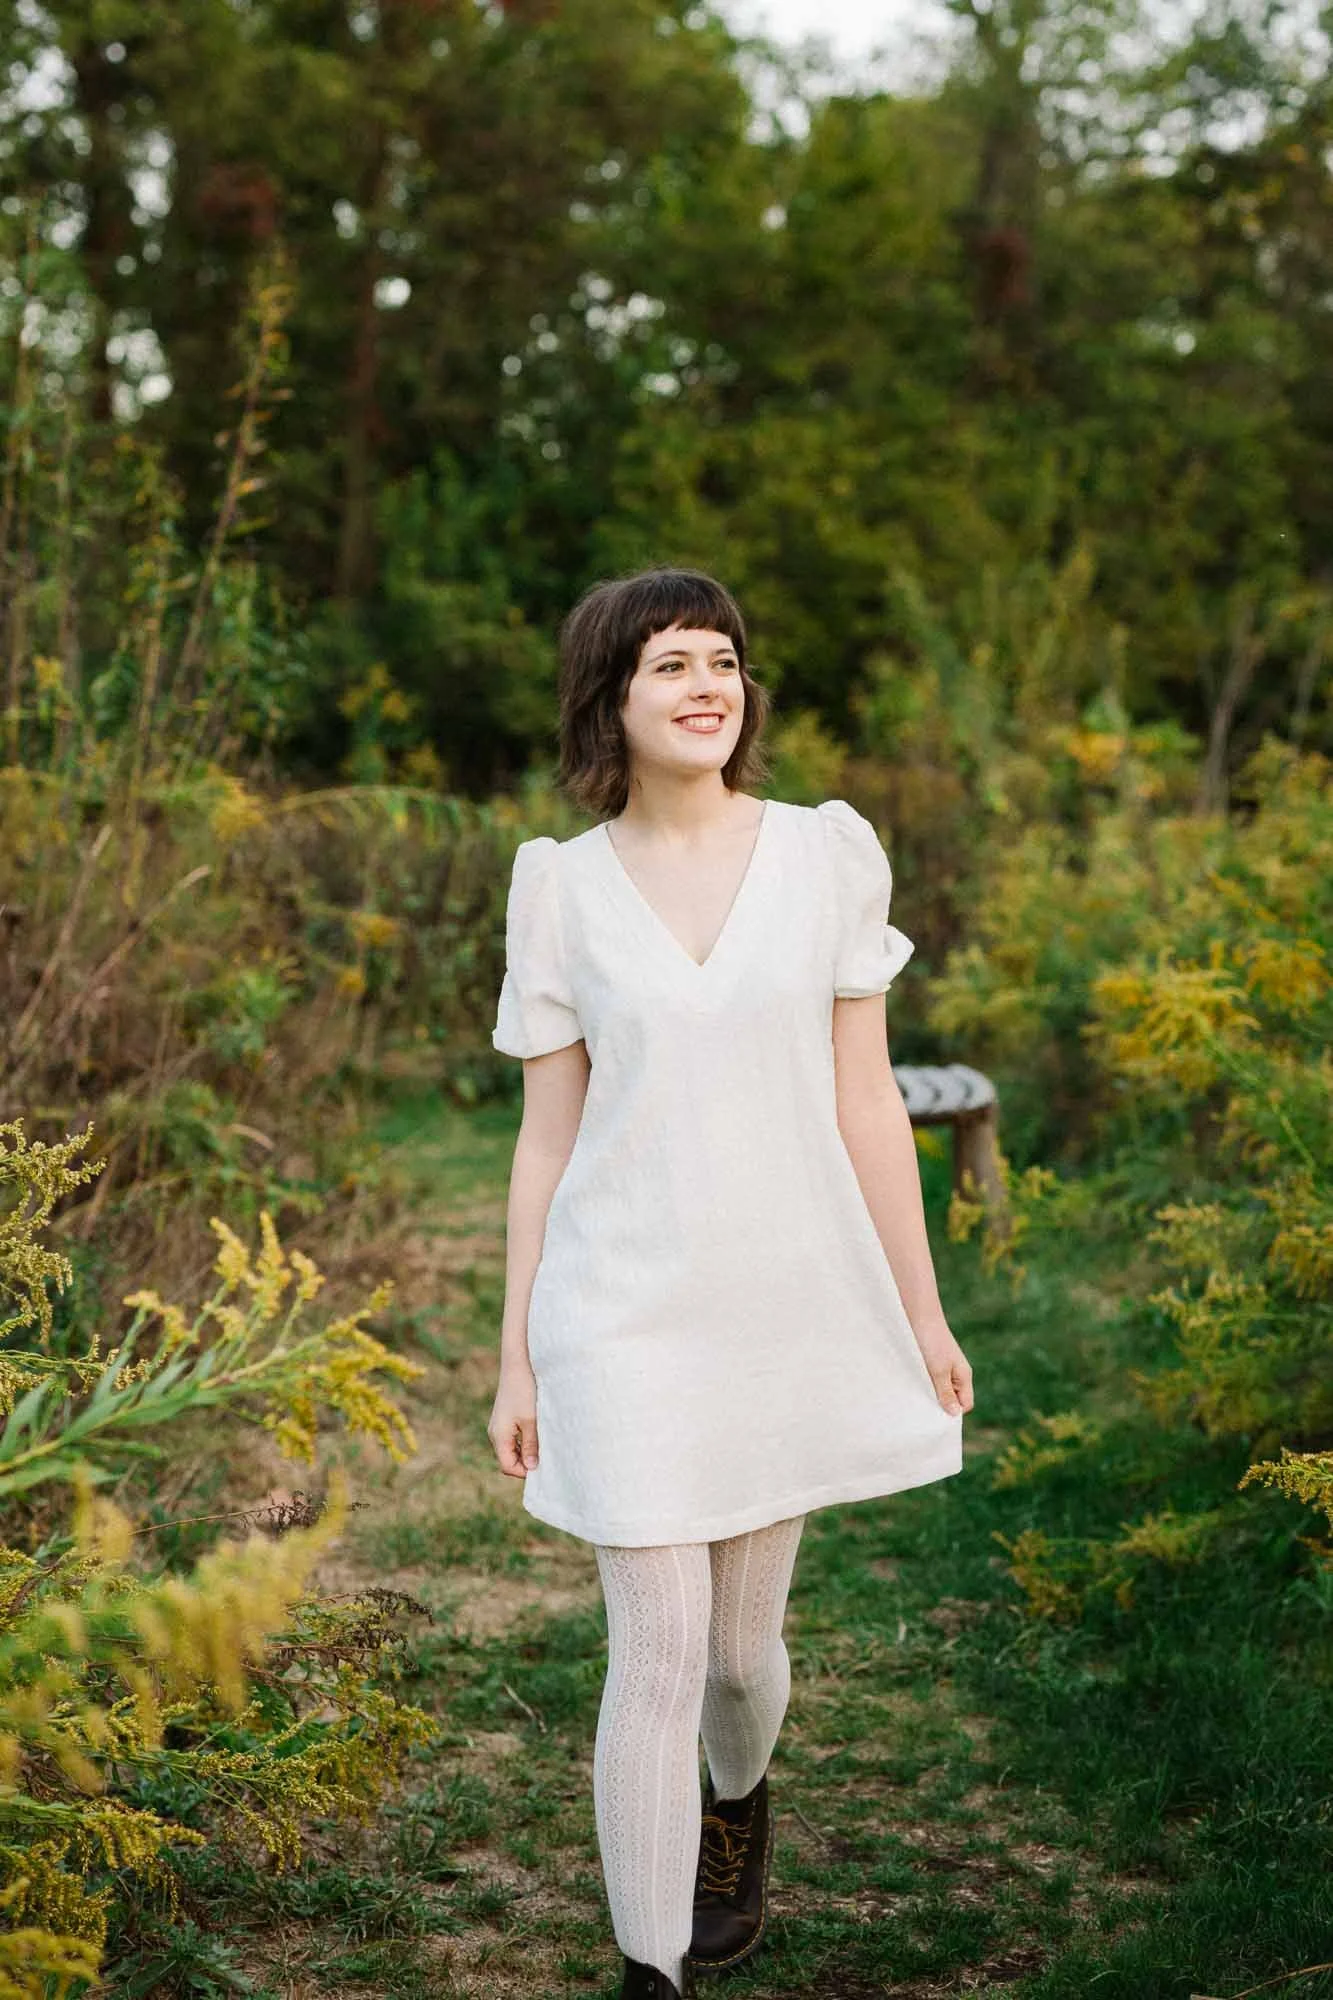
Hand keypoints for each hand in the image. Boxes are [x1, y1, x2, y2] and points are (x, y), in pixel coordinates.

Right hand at [488, 1361, 538, 1477]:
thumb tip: (532, 1468)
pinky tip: (539, 1433)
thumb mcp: (531, 1420)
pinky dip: (525, 1440)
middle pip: (509, 1459)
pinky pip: (514, 1437)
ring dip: (527, 1451)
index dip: (524, 1472)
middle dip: (526, 1463)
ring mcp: (500, 1425)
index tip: (543, 1467)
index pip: (507, 1466)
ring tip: (544, 1445)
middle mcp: (496, 1432)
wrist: (519, 1362)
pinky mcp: (506, 1417)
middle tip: (546, 1458)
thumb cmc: (524, 1390)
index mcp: (499, 1436)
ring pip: (512, 1449)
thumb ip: (530, 1445)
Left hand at [911, 1312, 973, 1415]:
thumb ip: (946, 1392)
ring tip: (915, 1398)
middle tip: (923, 1410)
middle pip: (952, 1399)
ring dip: (928, 1395)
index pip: (965, 1404)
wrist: (917, 1314)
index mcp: (963, 1376)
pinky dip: (921, 1385)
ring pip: (938, 1390)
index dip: (954, 1412)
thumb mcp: (938, 1370)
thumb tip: (954, 1414)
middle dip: (940, 1406)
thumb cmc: (931, 1341)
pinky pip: (928, 1381)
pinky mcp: (928, 1362)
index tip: (936, 1416)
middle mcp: (955, 1373)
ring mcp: (942, 1368)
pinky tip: (910, 1387)